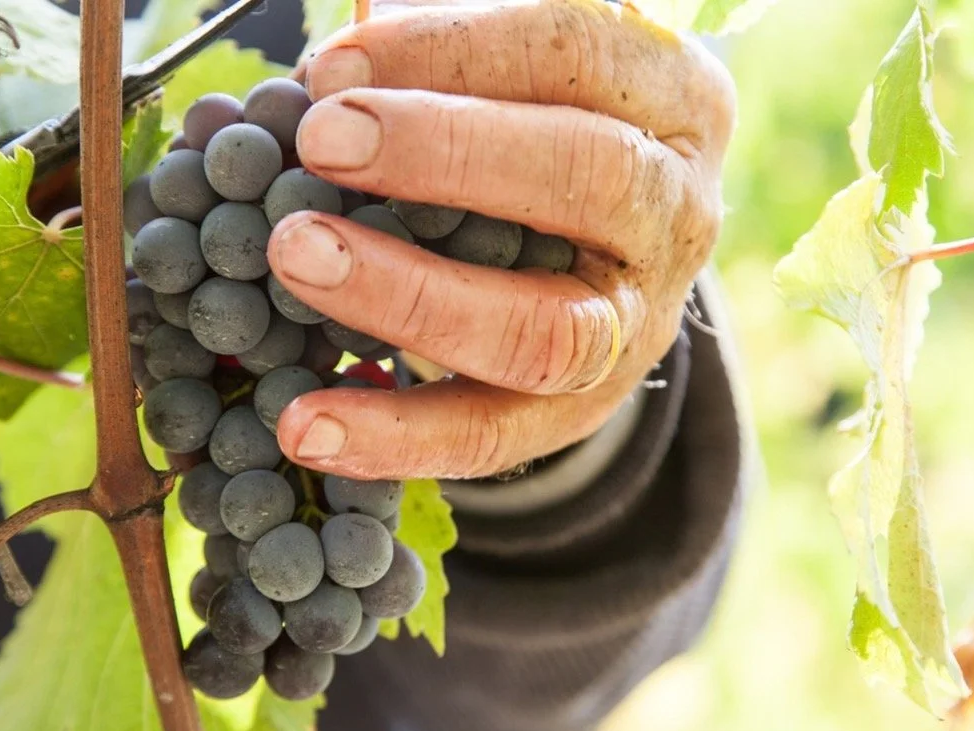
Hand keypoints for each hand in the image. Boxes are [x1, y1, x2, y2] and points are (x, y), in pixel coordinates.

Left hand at [270, 0, 734, 479]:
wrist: (608, 250)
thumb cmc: (539, 126)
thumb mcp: (520, 67)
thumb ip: (451, 49)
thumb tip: (331, 60)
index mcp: (672, 97)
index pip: (577, 52)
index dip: (452, 54)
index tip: (331, 69)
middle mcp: (677, 212)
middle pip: (589, 176)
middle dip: (446, 156)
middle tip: (318, 143)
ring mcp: (639, 326)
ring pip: (546, 331)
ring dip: (412, 299)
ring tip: (296, 261)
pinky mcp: (584, 411)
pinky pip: (496, 436)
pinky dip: (397, 436)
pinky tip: (306, 427)